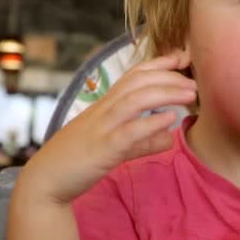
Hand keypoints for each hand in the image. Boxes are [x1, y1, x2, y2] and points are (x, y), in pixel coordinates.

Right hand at [16, 54, 195, 203]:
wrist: (44, 182)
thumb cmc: (78, 161)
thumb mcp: (115, 147)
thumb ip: (143, 141)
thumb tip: (169, 138)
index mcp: (105, 106)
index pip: (133, 75)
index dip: (158, 63)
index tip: (182, 58)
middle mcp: (103, 110)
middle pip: (138, 82)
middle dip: (169, 77)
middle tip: (194, 81)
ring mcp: (102, 127)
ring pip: (135, 100)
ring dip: (166, 93)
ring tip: (190, 94)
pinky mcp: (102, 149)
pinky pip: (128, 132)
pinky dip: (151, 123)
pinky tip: (170, 119)